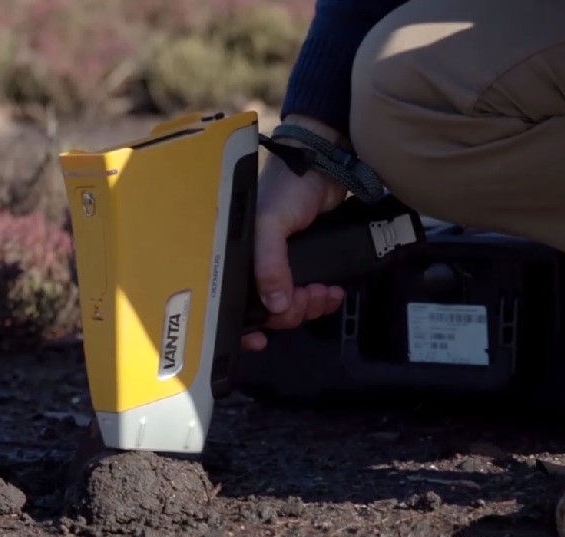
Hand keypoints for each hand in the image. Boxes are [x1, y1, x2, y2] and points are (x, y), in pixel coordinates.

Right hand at [241, 116, 348, 351]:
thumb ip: (270, 265)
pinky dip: (321, 299)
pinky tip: (333, 292)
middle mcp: (255, 265)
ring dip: (310, 307)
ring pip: (290, 306)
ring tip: (326, 293)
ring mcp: (282, 266)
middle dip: (290, 312)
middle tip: (309, 298)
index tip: (259, 342)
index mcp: (237, 257)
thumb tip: (275, 306)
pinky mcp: (307, 263)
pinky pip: (310, 295)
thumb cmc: (287, 189)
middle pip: (267, 311)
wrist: (326, 166)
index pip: (232, 303)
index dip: (242, 328)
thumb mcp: (270, 224)